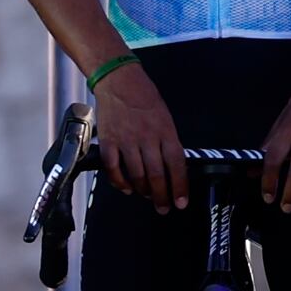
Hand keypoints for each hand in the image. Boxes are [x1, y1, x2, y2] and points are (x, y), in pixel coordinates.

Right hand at [95, 63, 190, 206]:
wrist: (120, 82)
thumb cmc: (146, 99)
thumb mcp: (166, 118)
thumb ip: (168, 142)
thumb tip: (173, 167)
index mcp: (166, 132)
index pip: (176, 165)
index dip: (179, 186)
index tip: (181, 202)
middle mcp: (148, 138)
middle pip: (156, 175)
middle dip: (162, 196)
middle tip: (164, 208)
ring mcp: (126, 141)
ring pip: (137, 175)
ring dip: (143, 191)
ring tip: (148, 197)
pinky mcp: (109, 142)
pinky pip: (114, 169)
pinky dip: (120, 182)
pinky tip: (127, 188)